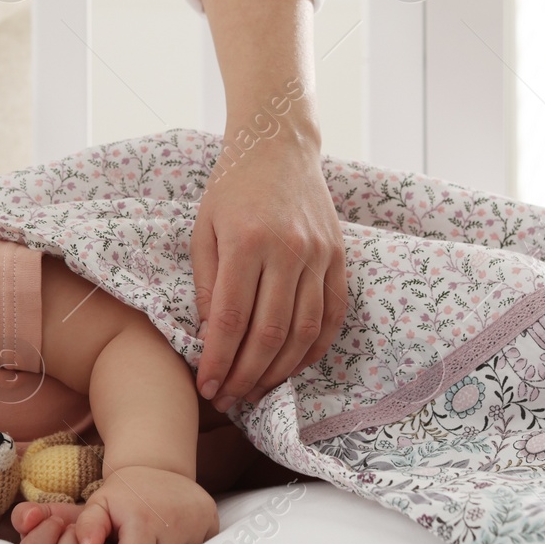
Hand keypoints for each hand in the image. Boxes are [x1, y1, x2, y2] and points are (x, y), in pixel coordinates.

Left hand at [46, 466, 217, 543]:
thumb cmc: (123, 496)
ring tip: (159, 539)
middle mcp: (174, 520)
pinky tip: (176, 535)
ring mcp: (197, 521)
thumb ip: (87, 527)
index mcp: (143, 518)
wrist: (156, 468)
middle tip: (143, 543)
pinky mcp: (213, 521)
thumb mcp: (98, 505)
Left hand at [190, 131, 346, 412]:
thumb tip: (211, 339)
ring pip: (304, 332)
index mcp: (248, 242)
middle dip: (247, 375)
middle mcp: (289, 250)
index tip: (207, 386)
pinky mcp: (340, 258)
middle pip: (270, 333)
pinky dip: (313, 349)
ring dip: (279, 370)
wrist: (280, 145)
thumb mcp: (204, 230)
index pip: (232, 319)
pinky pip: (332, 315)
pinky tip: (292, 365)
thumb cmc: (232, 188)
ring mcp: (320, 255)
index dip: (219, 360)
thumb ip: (208, 285)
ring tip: (256, 389)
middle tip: (229, 398)